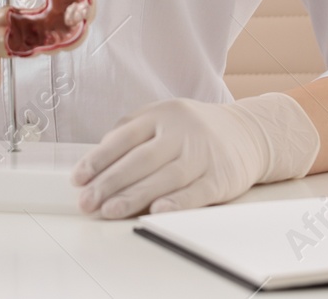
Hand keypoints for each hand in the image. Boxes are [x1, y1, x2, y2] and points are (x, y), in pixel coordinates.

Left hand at [70, 93, 319, 218]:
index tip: (78, 179)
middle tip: (87, 202)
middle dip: (110, 183)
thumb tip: (97, 161)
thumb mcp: (162, 119)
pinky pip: (196, 191)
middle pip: (140, 160)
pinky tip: (156, 212)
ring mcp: (202, 153)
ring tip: (109, 212)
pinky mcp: (221, 176)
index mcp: (160, 115)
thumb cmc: (193, 130)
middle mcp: (180, 131)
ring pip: (164, 177)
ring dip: (134, 197)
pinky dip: (176, 202)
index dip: (98, 159)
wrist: (248, 132)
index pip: (123, 138)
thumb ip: (130, 133)